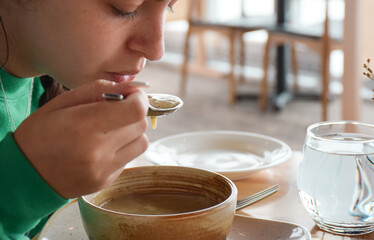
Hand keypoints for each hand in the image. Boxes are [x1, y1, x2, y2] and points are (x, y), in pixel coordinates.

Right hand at [13, 80, 148, 198]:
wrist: (25, 174)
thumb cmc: (41, 133)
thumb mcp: (62, 102)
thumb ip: (100, 90)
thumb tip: (133, 87)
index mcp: (85, 125)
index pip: (136, 110)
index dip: (139, 98)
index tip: (132, 95)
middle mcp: (98, 151)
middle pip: (141, 125)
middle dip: (135, 112)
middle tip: (118, 110)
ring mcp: (104, 170)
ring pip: (141, 142)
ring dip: (132, 131)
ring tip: (111, 129)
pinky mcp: (106, 181)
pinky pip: (130, 158)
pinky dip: (123, 148)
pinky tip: (104, 146)